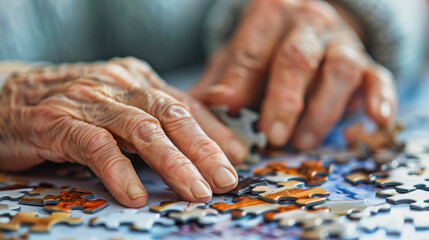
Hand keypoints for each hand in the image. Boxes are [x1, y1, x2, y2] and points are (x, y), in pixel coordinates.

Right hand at [0, 57, 241, 206]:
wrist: (7, 96)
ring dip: (173, 162)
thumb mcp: (122, 109)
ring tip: (195, 191)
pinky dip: (119, 171)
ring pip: (141, 129)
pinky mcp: (58, 121)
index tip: (237, 159)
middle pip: (171, 115)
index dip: (214, 133)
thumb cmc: (74, 107)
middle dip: (203, 149)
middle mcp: (119, 84)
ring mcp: (89, 100)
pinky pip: (95, 146)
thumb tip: (204, 148)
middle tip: (224, 179)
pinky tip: (135, 195)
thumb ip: (158, 123)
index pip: (185, 105)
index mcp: (138, 79)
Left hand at [190, 0, 396, 148]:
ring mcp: (341, 41)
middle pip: (297, 59)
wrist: (308, 27)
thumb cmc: (266, 49)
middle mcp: (308, 22)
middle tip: (272, 137)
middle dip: (284, 102)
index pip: (252, 51)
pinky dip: (379, 97)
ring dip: (321, 111)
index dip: (240, 84)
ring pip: (339, 71)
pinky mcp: (367, 61)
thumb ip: (226, 78)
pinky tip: (376, 118)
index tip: (231, 111)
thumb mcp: (240, 57)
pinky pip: (378, 77)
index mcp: (269, 16)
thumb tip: (212, 103)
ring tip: (302, 141)